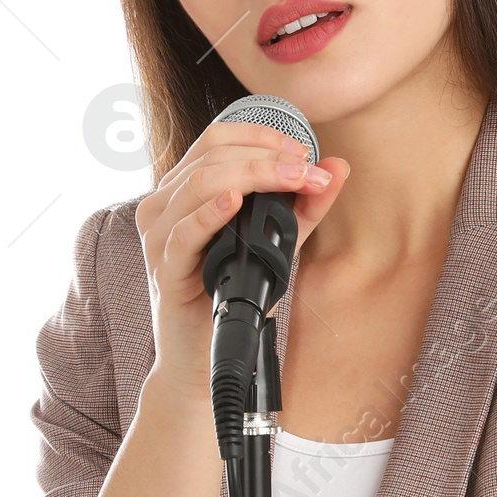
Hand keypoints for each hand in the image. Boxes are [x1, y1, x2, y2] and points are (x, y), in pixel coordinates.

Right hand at [135, 118, 349, 397]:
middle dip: (267, 156)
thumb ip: (304, 207)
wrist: (200, 359)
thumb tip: (337, 167)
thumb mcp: (275, 245)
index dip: (262, 136)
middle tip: (309, 170)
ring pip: (198, 183)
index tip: (305, 153)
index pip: (216, 139)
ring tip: (292, 180)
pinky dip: (209, 212)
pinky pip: (182, 232)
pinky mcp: (164, 269)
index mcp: (183, 192)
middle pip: (211, 155)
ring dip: (252, 175)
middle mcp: (164, 206)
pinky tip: (234, 202)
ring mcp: (159, 236)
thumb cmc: (230, 296)